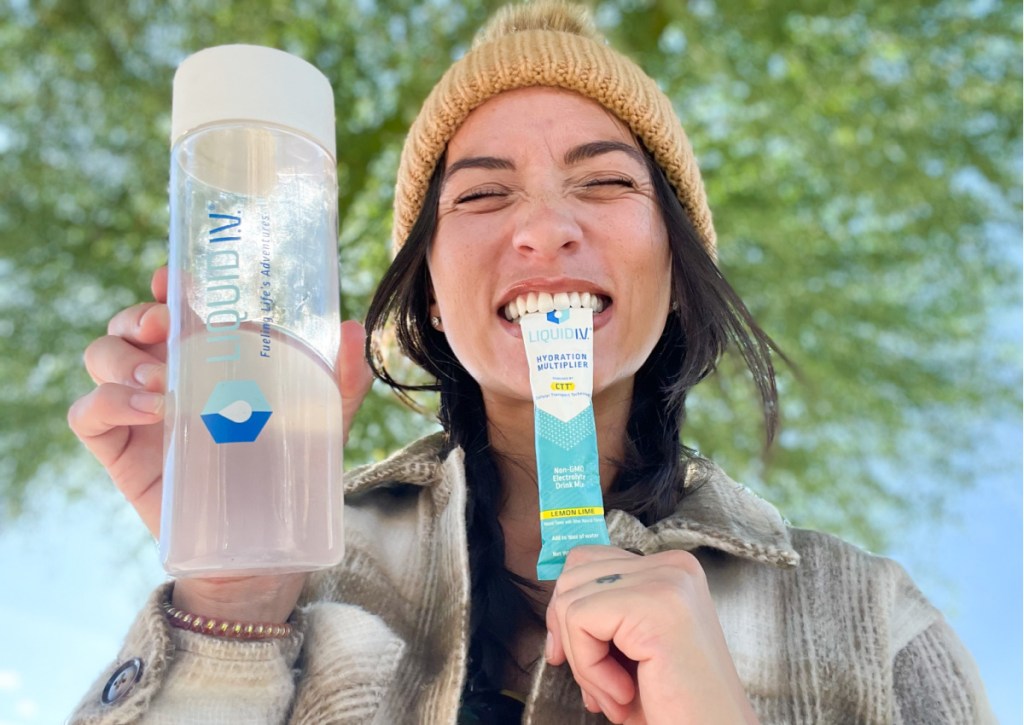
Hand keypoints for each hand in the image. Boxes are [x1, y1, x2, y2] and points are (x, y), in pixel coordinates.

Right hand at [68, 267, 373, 620]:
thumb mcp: (321, 422)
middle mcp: (166, 375)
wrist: (258, 545)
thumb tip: (354, 328)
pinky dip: (107, 401)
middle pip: (128, 323)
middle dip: (140, 315)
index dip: (165, 287)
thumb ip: (340, 379)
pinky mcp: (118, 450)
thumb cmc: (286, 473)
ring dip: (124, 357)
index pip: (173, 307)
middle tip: (169, 328)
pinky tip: (148, 411)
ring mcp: (137, 411)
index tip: (173, 280)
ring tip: (165, 381)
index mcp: (206, 358)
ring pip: (100, 356)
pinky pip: (87, 413)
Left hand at [545, 546, 758, 724]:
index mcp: (671, 569)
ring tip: (618, 694)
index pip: (587, 561)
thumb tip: (554, 608)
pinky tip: (624, 692)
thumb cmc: (675, 704)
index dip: (567, 611)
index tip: (568, 655)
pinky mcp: (655, 603)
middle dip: (568, 636)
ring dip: (583, 661)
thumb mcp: (631, 645)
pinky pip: (581, 621)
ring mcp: (667, 579)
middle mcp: (673, 566)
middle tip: (598, 685)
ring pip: (571, 600)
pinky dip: (590, 667)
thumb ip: (601, 613)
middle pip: (573, 575)